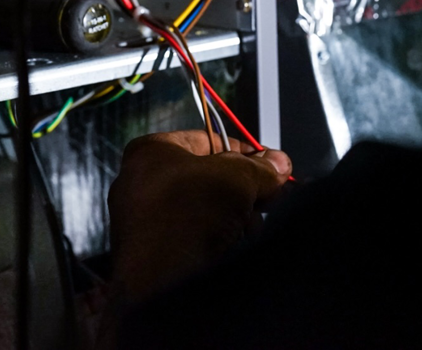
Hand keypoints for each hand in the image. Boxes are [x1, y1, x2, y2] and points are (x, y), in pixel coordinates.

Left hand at [107, 130, 291, 303]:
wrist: (161, 282)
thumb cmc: (185, 215)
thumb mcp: (236, 176)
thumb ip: (260, 167)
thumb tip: (278, 163)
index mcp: (151, 152)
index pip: (208, 140)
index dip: (243, 152)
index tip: (269, 165)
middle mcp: (142, 183)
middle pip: (210, 178)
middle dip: (243, 191)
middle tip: (267, 197)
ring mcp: (147, 222)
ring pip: (207, 211)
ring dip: (236, 219)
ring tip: (248, 228)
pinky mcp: (156, 255)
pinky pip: (197, 239)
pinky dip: (220, 242)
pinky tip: (234, 247)